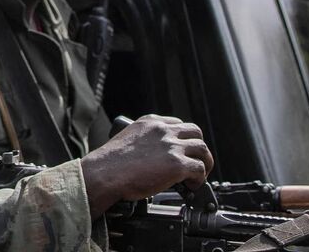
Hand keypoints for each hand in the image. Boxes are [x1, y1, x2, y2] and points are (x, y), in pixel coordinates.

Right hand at [81, 114, 213, 214]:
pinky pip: (199, 169)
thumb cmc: (109, 163)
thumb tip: (153, 156)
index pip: (177, 124)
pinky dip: (199, 178)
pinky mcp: (177, 164)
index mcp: (149, 122)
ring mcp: (171, 146)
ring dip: (204, 162)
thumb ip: (144, 141)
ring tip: (198, 175)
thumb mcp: (126, 138)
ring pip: (202, 149)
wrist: (104, 174)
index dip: (183, 139)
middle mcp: (163, 130)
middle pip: (195, 132)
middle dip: (198, 147)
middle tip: (196, 161)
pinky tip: (191, 186)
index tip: (182, 149)